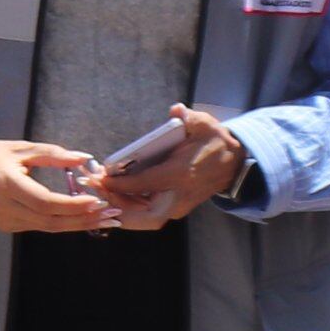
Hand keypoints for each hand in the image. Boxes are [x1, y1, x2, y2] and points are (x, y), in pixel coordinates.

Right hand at [0, 131, 114, 235]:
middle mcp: (2, 207)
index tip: (99, 201)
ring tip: (105, 220)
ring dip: (78, 224)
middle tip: (114, 217)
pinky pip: (38, 226)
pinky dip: (61, 222)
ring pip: (47, 227)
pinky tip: (80, 218)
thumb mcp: (19, 148)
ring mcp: (2, 220)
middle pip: (50, 221)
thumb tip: (85, 158)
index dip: (74, 205)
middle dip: (85, 220)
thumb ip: (52, 154)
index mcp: (5, 184)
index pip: (46, 202)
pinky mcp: (4, 226)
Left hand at [82, 105, 245, 232]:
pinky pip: (146, 214)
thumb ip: (189, 118)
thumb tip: (177, 110)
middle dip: (117, 206)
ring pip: (143, 219)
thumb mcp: (204, 125)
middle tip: (95, 189)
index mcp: (181, 175)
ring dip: (118, 208)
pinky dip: (126, 207)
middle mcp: (178, 196)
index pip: (146, 184)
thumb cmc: (214, 143)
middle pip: (144, 216)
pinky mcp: (173, 208)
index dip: (119, 184)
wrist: (234, 163)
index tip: (98, 177)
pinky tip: (110, 192)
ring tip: (97, 189)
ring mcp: (177, 205)